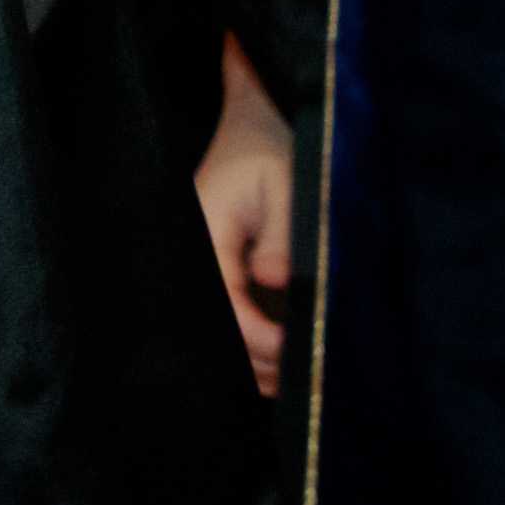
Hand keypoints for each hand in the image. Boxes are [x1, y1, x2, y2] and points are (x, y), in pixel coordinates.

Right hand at [196, 36, 295, 395]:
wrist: (251, 126)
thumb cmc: (269, 150)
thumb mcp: (285, 183)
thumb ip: (283, 235)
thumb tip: (279, 284)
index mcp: (205, 239)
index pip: (227, 310)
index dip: (262, 342)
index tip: (300, 354)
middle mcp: (195, 260)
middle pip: (220, 335)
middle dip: (262, 362)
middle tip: (309, 378)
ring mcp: (202, 269)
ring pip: (222, 335)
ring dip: (257, 361)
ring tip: (299, 379)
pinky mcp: (213, 273)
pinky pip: (226, 319)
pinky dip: (253, 345)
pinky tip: (280, 362)